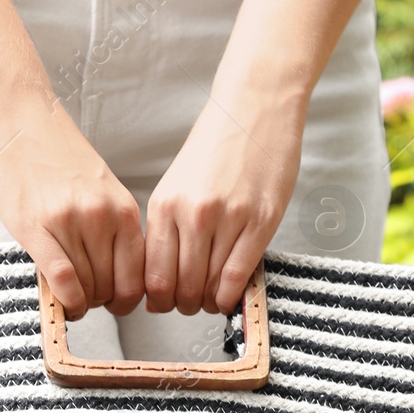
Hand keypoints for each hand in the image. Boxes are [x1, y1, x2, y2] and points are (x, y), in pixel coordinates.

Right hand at [0, 84, 144, 319]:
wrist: (12, 112)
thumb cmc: (49, 150)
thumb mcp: (96, 188)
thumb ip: (108, 226)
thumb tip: (110, 272)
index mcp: (123, 208)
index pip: (139, 274)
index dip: (126, 297)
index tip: (111, 299)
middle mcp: (103, 216)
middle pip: (113, 287)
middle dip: (100, 301)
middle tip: (84, 297)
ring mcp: (71, 222)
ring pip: (88, 288)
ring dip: (79, 301)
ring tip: (67, 294)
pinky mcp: (37, 227)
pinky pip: (63, 281)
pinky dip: (65, 301)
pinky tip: (60, 300)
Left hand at [144, 87, 303, 315]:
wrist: (254, 107)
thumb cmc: (217, 146)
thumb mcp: (177, 184)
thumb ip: (169, 226)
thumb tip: (165, 275)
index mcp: (164, 205)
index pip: (152, 275)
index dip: (158, 300)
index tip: (166, 303)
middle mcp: (191, 214)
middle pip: (181, 287)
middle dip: (185, 305)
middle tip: (192, 304)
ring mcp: (227, 219)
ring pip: (211, 286)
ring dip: (210, 302)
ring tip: (214, 299)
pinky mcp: (261, 220)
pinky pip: (239, 275)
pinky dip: (233, 295)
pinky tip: (231, 295)